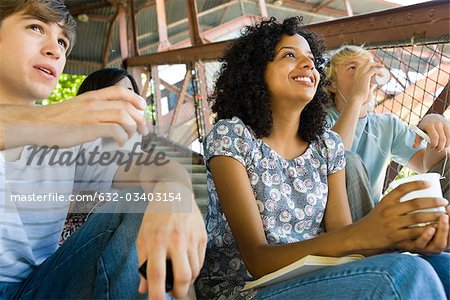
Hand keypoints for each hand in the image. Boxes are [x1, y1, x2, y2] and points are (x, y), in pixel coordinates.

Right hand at [20, 86, 147, 147]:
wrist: (36, 124)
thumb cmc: (57, 120)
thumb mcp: (77, 106)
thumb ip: (93, 108)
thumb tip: (109, 118)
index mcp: (92, 96)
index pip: (120, 91)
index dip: (136, 99)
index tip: (143, 108)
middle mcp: (94, 103)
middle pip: (127, 106)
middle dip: (140, 118)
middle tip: (143, 130)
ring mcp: (91, 115)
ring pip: (123, 117)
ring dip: (133, 128)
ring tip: (132, 137)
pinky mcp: (88, 128)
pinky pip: (114, 131)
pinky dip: (122, 138)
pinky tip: (119, 143)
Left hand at [136, 182, 206, 299]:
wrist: (174, 192)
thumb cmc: (155, 216)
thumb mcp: (142, 237)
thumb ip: (142, 263)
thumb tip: (143, 288)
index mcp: (157, 240)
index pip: (157, 274)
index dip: (157, 294)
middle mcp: (176, 240)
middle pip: (183, 276)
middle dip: (179, 292)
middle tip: (173, 295)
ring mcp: (191, 237)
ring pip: (194, 271)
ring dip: (187, 281)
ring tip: (179, 279)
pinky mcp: (202, 236)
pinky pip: (201, 261)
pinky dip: (195, 269)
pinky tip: (187, 266)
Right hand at [346, 61, 383, 105]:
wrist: (356, 99)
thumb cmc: (360, 96)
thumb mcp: (364, 89)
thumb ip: (368, 87)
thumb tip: (374, 85)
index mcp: (356, 75)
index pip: (362, 65)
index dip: (369, 64)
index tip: (376, 67)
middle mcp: (358, 73)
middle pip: (367, 63)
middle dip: (374, 63)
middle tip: (381, 66)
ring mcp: (361, 74)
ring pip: (370, 64)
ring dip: (377, 64)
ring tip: (383, 67)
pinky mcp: (365, 76)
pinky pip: (374, 70)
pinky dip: (379, 71)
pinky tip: (383, 74)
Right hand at [356, 180, 448, 249]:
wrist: (360, 235)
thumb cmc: (374, 220)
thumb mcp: (381, 206)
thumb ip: (395, 202)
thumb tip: (414, 193)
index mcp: (386, 201)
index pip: (402, 188)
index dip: (417, 184)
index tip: (430, 183)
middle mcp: (388, 211)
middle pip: (414, 203)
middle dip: (432, 202)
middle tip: (444, 201)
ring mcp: (392, 224)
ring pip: (417, 218)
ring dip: (433, 216)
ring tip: (444, 214)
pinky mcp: (394, 236)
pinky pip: (414, 232)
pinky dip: (426, 230)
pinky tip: (435, 228)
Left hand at [414, 114, 449, 150]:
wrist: (432, 117)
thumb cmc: (425, 127)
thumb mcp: (419, 131)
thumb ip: (417, 139)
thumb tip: (414, 146)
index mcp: (429, 125)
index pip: (434, 137)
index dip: (434, 144)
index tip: (432, 148)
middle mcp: (438, 123)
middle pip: (442, 138)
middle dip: (440, 146)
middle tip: (437, 150)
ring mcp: (445, 123)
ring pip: (449, 137)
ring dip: (446, 145)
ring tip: (441, 147)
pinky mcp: (449, 124)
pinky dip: (449, 141)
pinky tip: (445, 143)